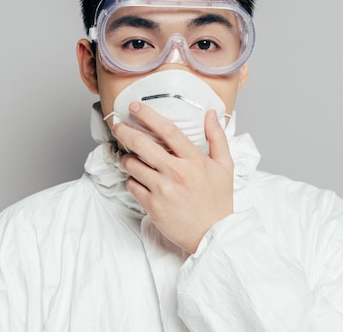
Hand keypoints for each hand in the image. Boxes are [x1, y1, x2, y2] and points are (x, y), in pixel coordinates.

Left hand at [112, 102, 233, 253]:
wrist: (213, 234)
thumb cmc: (219, 201)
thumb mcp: (225, 166)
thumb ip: (218, 137)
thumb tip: (211, 114)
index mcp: (194, 160)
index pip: (167, 130)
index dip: (148, 115)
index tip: (135, 107)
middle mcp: (176, 172)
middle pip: (142, 144)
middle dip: (125, 131)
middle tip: (117, 126)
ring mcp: (163, 189)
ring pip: (132, 164)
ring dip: (126, 158)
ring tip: (129, 156)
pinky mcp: (153, 205)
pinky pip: (132, 185)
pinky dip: (131, 179)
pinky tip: (137, 179)